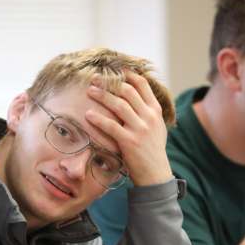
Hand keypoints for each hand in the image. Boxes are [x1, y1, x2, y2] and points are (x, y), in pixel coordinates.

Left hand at [83, 71, 172, 186]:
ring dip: (102, 96)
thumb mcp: (156, 127)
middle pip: (127, 91)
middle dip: (110, 82)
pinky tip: (88, 115)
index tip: (114, 70)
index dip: (127, 75)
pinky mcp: (129, 141)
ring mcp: (140, 129)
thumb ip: (147, 111)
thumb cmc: (152, 150)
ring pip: (119, 105)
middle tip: (95, 78)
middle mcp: (149, 117)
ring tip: (90, 91)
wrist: (155, 174)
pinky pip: (111, 126)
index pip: (142, 85)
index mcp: (155, 110)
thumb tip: (136, 96)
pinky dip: (98, 119)